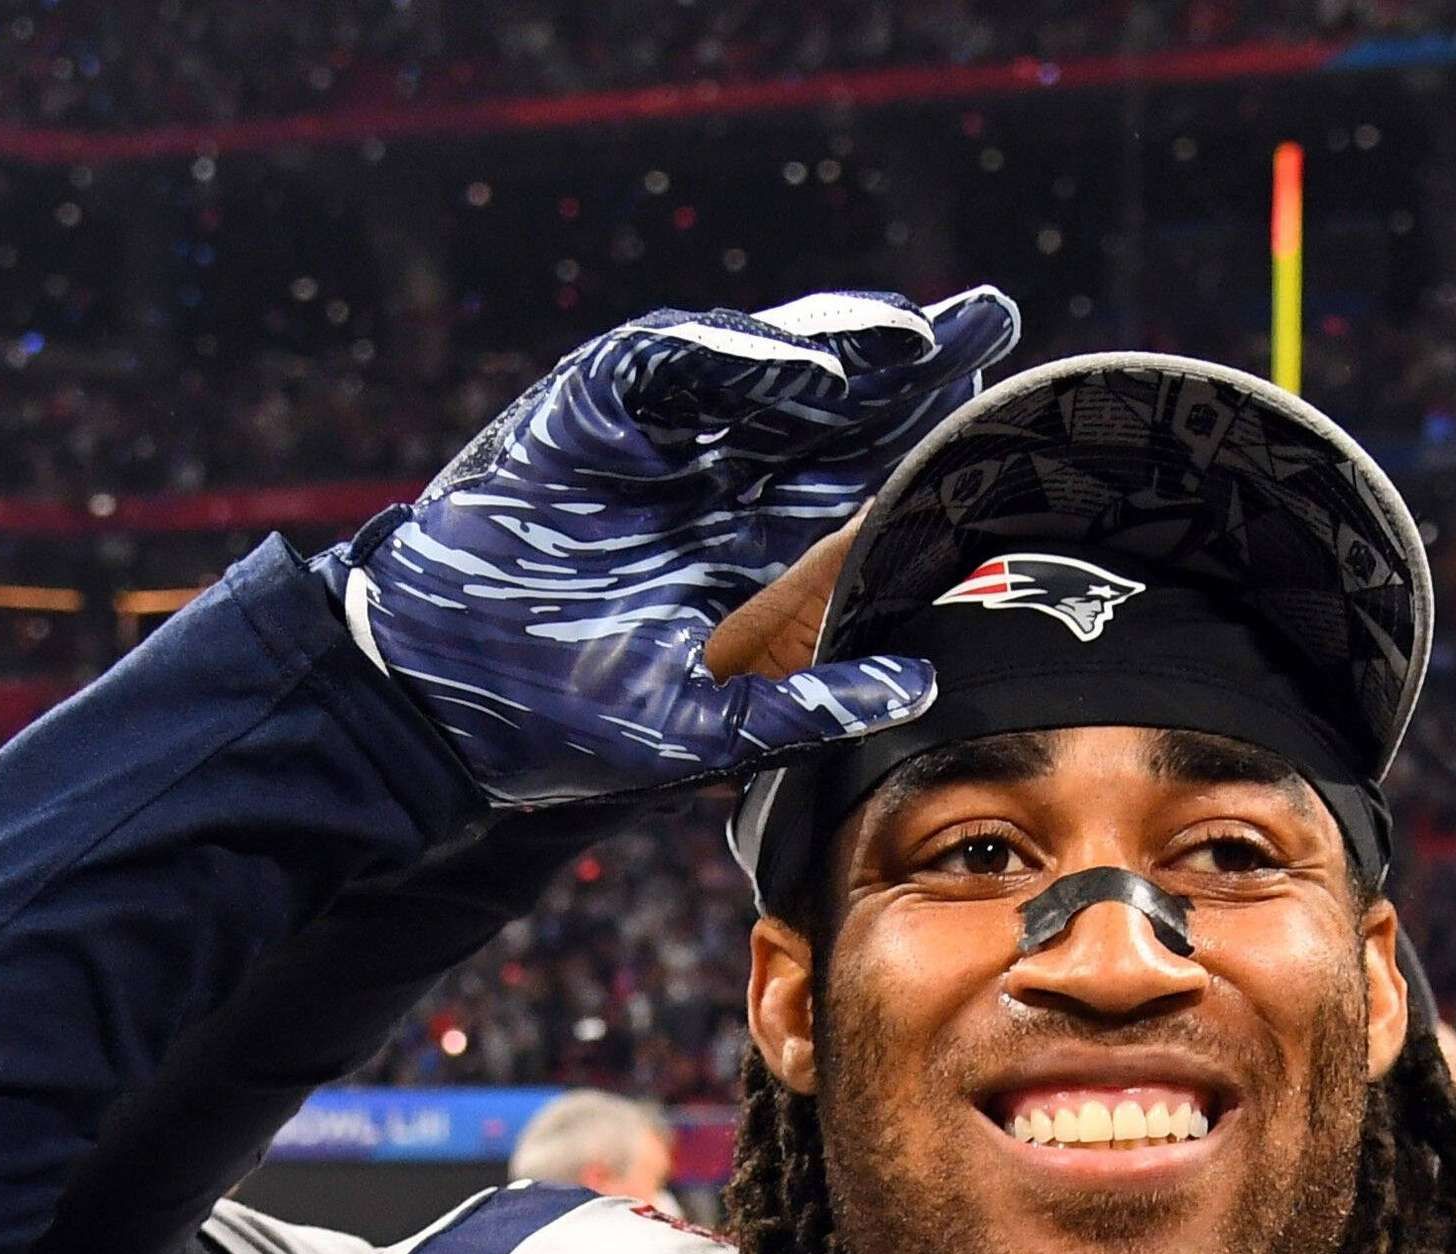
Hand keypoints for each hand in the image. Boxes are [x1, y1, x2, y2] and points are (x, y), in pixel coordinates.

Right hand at [325, 288, 1020, 804]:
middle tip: (997, 318)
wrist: (439, 694)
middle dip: (915, 360)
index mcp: (756, 552)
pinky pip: (673, 362)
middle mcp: (719, 483)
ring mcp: (659, 439)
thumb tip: (920, 685)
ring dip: (843, 347)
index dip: (934, 445)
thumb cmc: (564, 719)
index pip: (864, 483)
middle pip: (837, 407)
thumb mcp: (703, 732)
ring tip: (920, 332)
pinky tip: (813, 366)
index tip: (1015, 417)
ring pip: (769, 371)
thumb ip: (808, 705)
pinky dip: (738, 357)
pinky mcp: (593, 410)